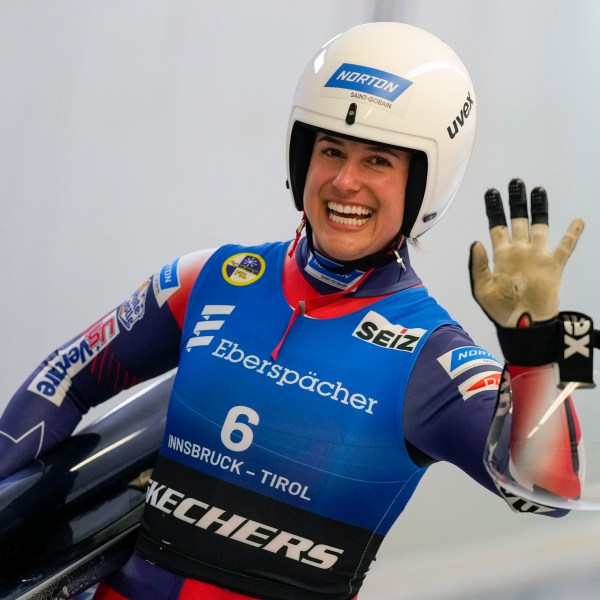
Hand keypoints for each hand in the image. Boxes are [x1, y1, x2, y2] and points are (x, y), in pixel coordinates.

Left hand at [469, 178, 583, 327]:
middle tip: (515, 182)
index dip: (494, 210)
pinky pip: (565, 247)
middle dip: (516, 202)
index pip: (496, 226)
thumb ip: (477, 265)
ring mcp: (537, 257)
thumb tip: (476, 241)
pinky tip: (578, 221)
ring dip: (539, 209)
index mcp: (501, 255)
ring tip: (538, 191)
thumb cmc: (500, 309)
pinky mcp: (553, 266)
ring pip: (539, 227)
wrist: (522, 324)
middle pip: (517, 220)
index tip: (491, 192)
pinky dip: (572, 234)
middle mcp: (520, 251)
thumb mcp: (481, 288)